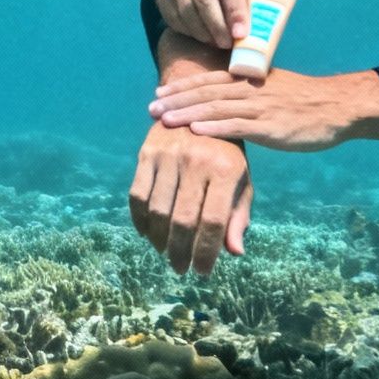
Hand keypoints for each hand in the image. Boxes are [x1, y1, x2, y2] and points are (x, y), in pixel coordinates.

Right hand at [128, 120, 252, 276]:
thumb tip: (234, 252)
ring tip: (166, 252)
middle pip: (183, 220)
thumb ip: (238, 216)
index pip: (214, 222)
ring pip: (158, 211)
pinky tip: (147, 233)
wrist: (199, 106)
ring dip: (159, 240)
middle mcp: (196, 161)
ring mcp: (168, 156)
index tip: (203, 272)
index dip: (207, 253)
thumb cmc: (225, 152)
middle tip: (181, 269)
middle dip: (180, 252)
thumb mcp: (241, 179)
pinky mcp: (147, 153)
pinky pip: (137, 194)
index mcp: (226, 170)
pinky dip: (139, 220)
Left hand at [149, 69, 378, 151]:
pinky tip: (196, 133)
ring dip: (187, 115)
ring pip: (216, 108)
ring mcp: (260, 107)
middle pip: (206, 93)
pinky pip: (239, 126)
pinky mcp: (271, 126)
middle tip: (151, 109)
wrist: (338, 107)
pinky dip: (215, 129)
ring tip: (163, 121)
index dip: (182, 87)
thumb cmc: (305, 100)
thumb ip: (248, 92)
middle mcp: (250, 90)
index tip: (159, 94)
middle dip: (176, 101)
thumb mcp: (273, 89)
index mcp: (250, 79)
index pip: (208, 80)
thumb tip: (224, 100)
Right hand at [155, 0, 269, 48]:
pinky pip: (172, 17)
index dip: (235, 10)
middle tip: (227, 45)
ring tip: (217, 43)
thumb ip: (258, 1)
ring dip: (202, 32)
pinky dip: (188, 32)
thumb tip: (261, 22)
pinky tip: (202, 37)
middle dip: (217, 25)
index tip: (241, 34)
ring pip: (186, 10)